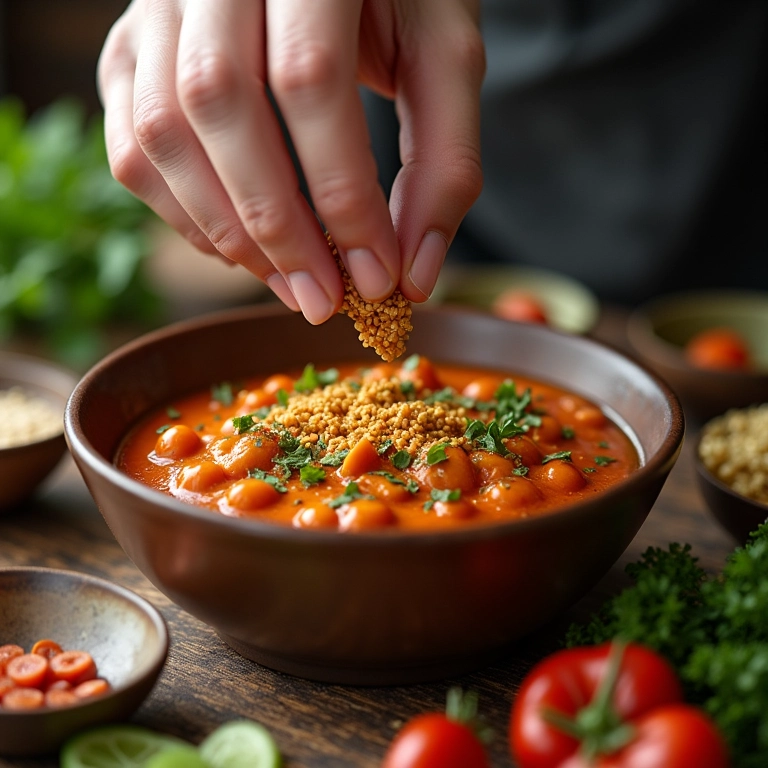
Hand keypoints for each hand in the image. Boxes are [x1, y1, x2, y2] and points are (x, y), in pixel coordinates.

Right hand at [98, 0, 483, 323]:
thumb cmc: (396, 3)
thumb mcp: (444, 59)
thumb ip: (444, 161)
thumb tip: (413, 275)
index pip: (309, 81)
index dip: (341, 194)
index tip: (375, 275)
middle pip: (219, 105)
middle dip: (276, 227)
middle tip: (322, 301)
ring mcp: (156, 6)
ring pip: (161, 131)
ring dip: (224, 231)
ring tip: (287, 283)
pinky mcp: (129, 49)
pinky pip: (131, 146)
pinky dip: (182, 214)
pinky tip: (239, 247)